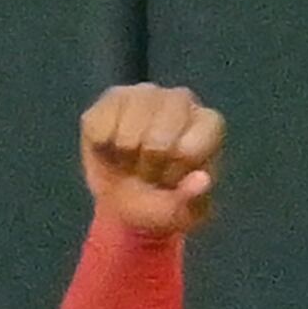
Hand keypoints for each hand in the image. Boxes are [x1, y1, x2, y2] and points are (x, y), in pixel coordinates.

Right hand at [80, 82, 225, 235]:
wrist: (126, 201)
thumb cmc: (163, 202)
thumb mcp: (183, 215)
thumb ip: (194, 201)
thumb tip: (202, 180)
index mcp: (209, 123)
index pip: (189, 151)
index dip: (174, 175)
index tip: (172, 180)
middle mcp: (181, 99)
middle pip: (157, 142)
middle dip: (149, 168)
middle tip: (150, 172)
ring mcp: (145, 93)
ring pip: (126, 136)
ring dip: (125, 157)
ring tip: (133, 159)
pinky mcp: (111, 97)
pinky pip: (98, 129)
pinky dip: (102, 148)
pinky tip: (113, 148)